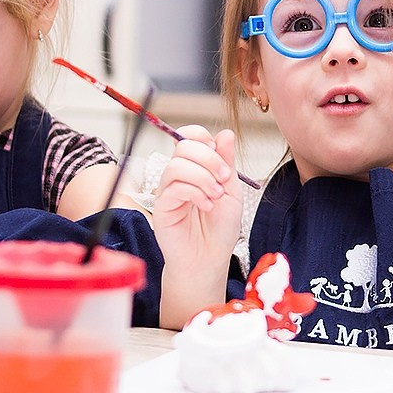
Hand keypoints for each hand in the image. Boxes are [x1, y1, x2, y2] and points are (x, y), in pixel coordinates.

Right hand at [153, 125, 242, 326]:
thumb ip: (226, 162)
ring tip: (215, 196)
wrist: (209, 258)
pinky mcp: (162, 206)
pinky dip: (195, 193)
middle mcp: (179, 175)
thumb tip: (225, 133)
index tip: (221, 160)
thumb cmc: (219, 228)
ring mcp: (168, 189)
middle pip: (184, 146)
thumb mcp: (231, 191)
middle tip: (223, 178)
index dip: (204, 139)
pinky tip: (206, 205)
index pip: (191, 137)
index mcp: (196, 167)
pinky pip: (174, 187)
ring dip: (203, 177)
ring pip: (178, 165)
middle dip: (209, 159)